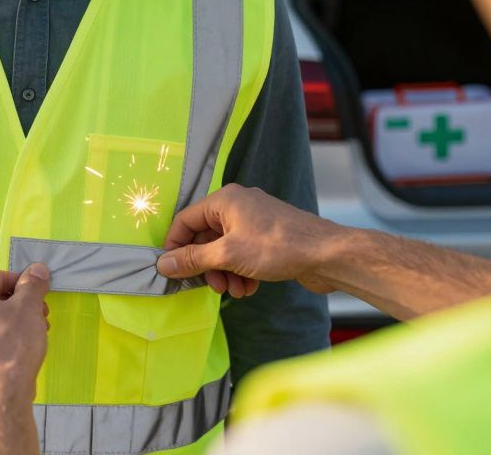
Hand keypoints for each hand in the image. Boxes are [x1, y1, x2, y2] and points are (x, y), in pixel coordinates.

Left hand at [0, 263, 50, 411]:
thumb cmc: (11, 348)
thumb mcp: (28, 308)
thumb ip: (32, 285)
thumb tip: (37, 270)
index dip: (22, 284)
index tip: (39, 295)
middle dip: (17, 308)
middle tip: (39, 318)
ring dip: (9, 327)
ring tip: (31, 339)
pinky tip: (13, 357)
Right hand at [157, 184, 339, 296]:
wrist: (327, 254)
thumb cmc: (278, 246)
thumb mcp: (228, 255)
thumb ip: (193, 259)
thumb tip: (163, 264)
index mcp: (224, 200)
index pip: (185, 220)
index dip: (175, 246)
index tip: (172, 270)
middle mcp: (238, 206)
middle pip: (205, 238)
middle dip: (207, 266)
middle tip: (214, 286)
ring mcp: (254, 222)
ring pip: (224, 250)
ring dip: (225, 273)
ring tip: (237, 291)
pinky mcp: (267, 238)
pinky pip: (242, 254)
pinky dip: (241, 271)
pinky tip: (250, 287)